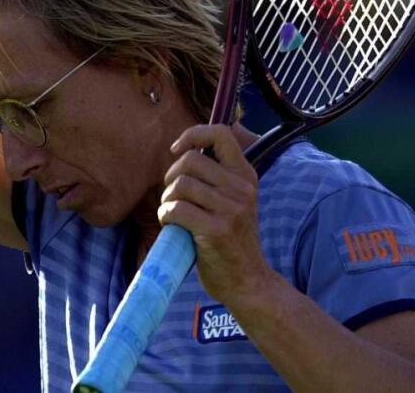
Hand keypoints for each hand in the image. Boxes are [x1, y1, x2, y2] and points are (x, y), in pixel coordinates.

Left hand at [159, 124, 272, 306]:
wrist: (248, 282)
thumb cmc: (231, 241)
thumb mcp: (234, 202)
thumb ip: (216, 179)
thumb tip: (182, 153)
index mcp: (246, 176)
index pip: (222, 133)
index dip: (193, 134)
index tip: (178, 150)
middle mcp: (242, 188)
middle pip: (190, 160)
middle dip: (171, 177)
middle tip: (172, 197)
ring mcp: (231, 209)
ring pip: (181, 184)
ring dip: (167, 199)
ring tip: (172, 213)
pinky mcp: (217, 230)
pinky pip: (176, 209)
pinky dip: (166, 215)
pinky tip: (171, 225)